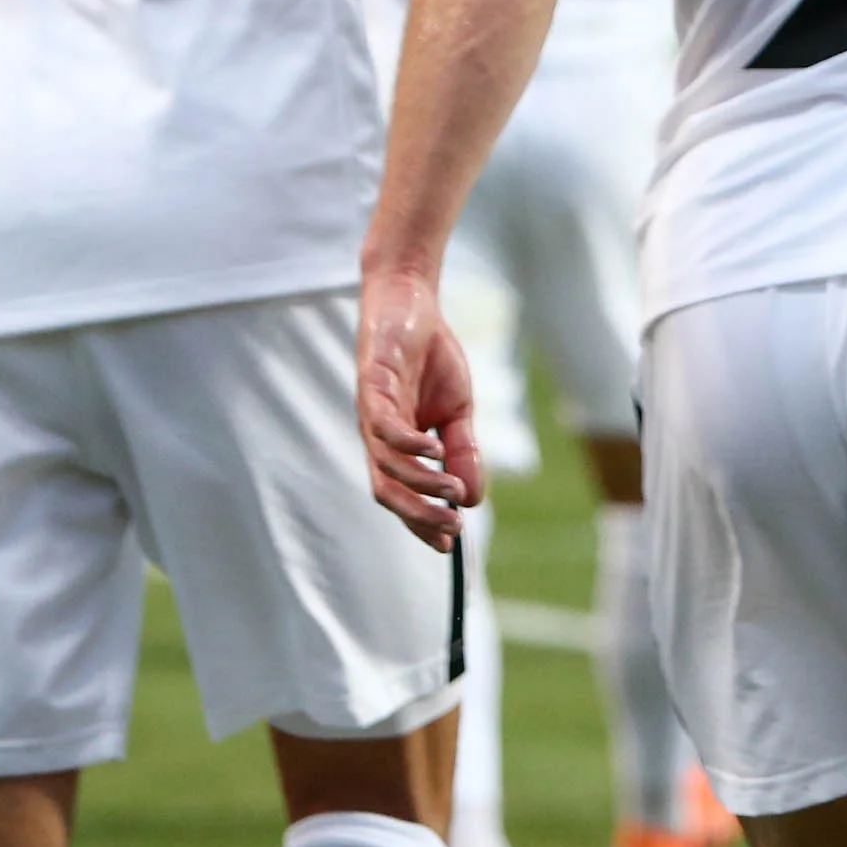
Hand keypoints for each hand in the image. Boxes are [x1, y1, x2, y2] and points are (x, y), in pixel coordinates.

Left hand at [357, 265, 483, 549]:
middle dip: (417, 515)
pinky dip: (408, 444)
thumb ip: (463, 451)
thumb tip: (473, 498)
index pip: (401, 495)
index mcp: (395, 446)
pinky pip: (384, 425)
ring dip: (420, 484)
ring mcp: (373, 412)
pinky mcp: (372, 385)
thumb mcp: (458, 411)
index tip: (449, 543)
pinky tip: (434, 449)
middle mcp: (377, 436)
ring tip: (452, 488)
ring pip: (386, 465)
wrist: (413, 302)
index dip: (421, 522)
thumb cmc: (431, 356)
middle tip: (452, 529)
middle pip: (387, 491)